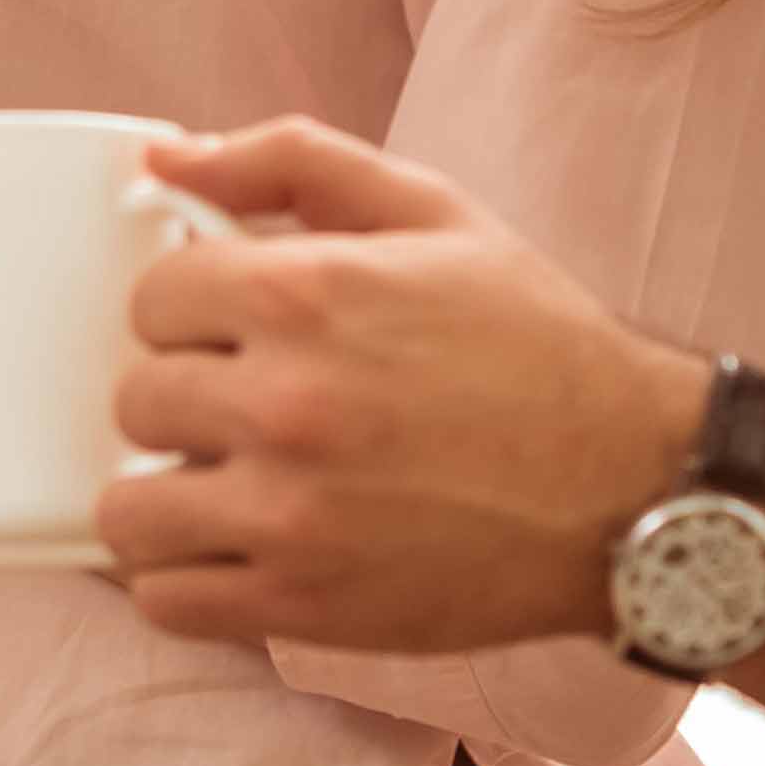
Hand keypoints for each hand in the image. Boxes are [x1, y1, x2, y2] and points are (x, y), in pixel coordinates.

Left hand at [99, 119, 714, 655]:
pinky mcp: (304, 604)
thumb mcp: (434, 212)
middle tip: (252, 409)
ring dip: (168, 495)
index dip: (194, 312)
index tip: (239, 332)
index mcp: (308, 293)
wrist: (637, 486)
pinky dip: (183, 580)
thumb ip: (291, 162)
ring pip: (127, 512)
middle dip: (187, 398)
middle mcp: (286, 403)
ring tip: (231, 484)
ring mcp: (289, 515)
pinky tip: (236, 549)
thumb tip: (161, 161)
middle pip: (137, 399)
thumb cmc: (537, 344)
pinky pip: (167, 602)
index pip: (152, 298)